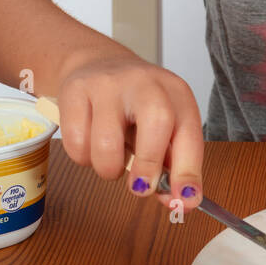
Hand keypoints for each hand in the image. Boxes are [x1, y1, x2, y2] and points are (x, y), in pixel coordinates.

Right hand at [56, 54, 203, 212]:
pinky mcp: (76, 90)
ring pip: (106, 142)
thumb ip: (171, 164)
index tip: (185, 201)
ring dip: (108, 168)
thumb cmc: (134, 106)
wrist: (96, 62)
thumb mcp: (162, 127)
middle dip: (149, 164)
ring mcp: (109, 83)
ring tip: (111, 159)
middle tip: (140, 187)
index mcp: (176, 93)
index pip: (190, 133)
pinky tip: (89, 143)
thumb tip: (180, 202)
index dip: (188, 172)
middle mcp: (147, 83)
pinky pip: (76, 141)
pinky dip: (82, 157)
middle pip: (157, 122)